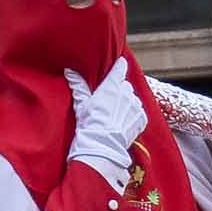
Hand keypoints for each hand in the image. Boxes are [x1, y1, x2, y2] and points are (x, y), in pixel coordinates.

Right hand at [63, 58, 145, 191]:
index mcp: (112, 85)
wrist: (103, 145)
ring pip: (132, 99)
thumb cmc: (89, 123)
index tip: (118, 65)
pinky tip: (121, 123)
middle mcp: (127, 92)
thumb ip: (78, 85)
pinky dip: (132, 116)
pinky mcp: (142, 118)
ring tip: (115, 115)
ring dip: (126, 103)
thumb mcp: (82, 103)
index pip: (120, 67)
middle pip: (125, 85)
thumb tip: (70, 71)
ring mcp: (136, 105)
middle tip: (109, 101)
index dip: (119, 66)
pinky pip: (138, 113)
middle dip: (119, 90)